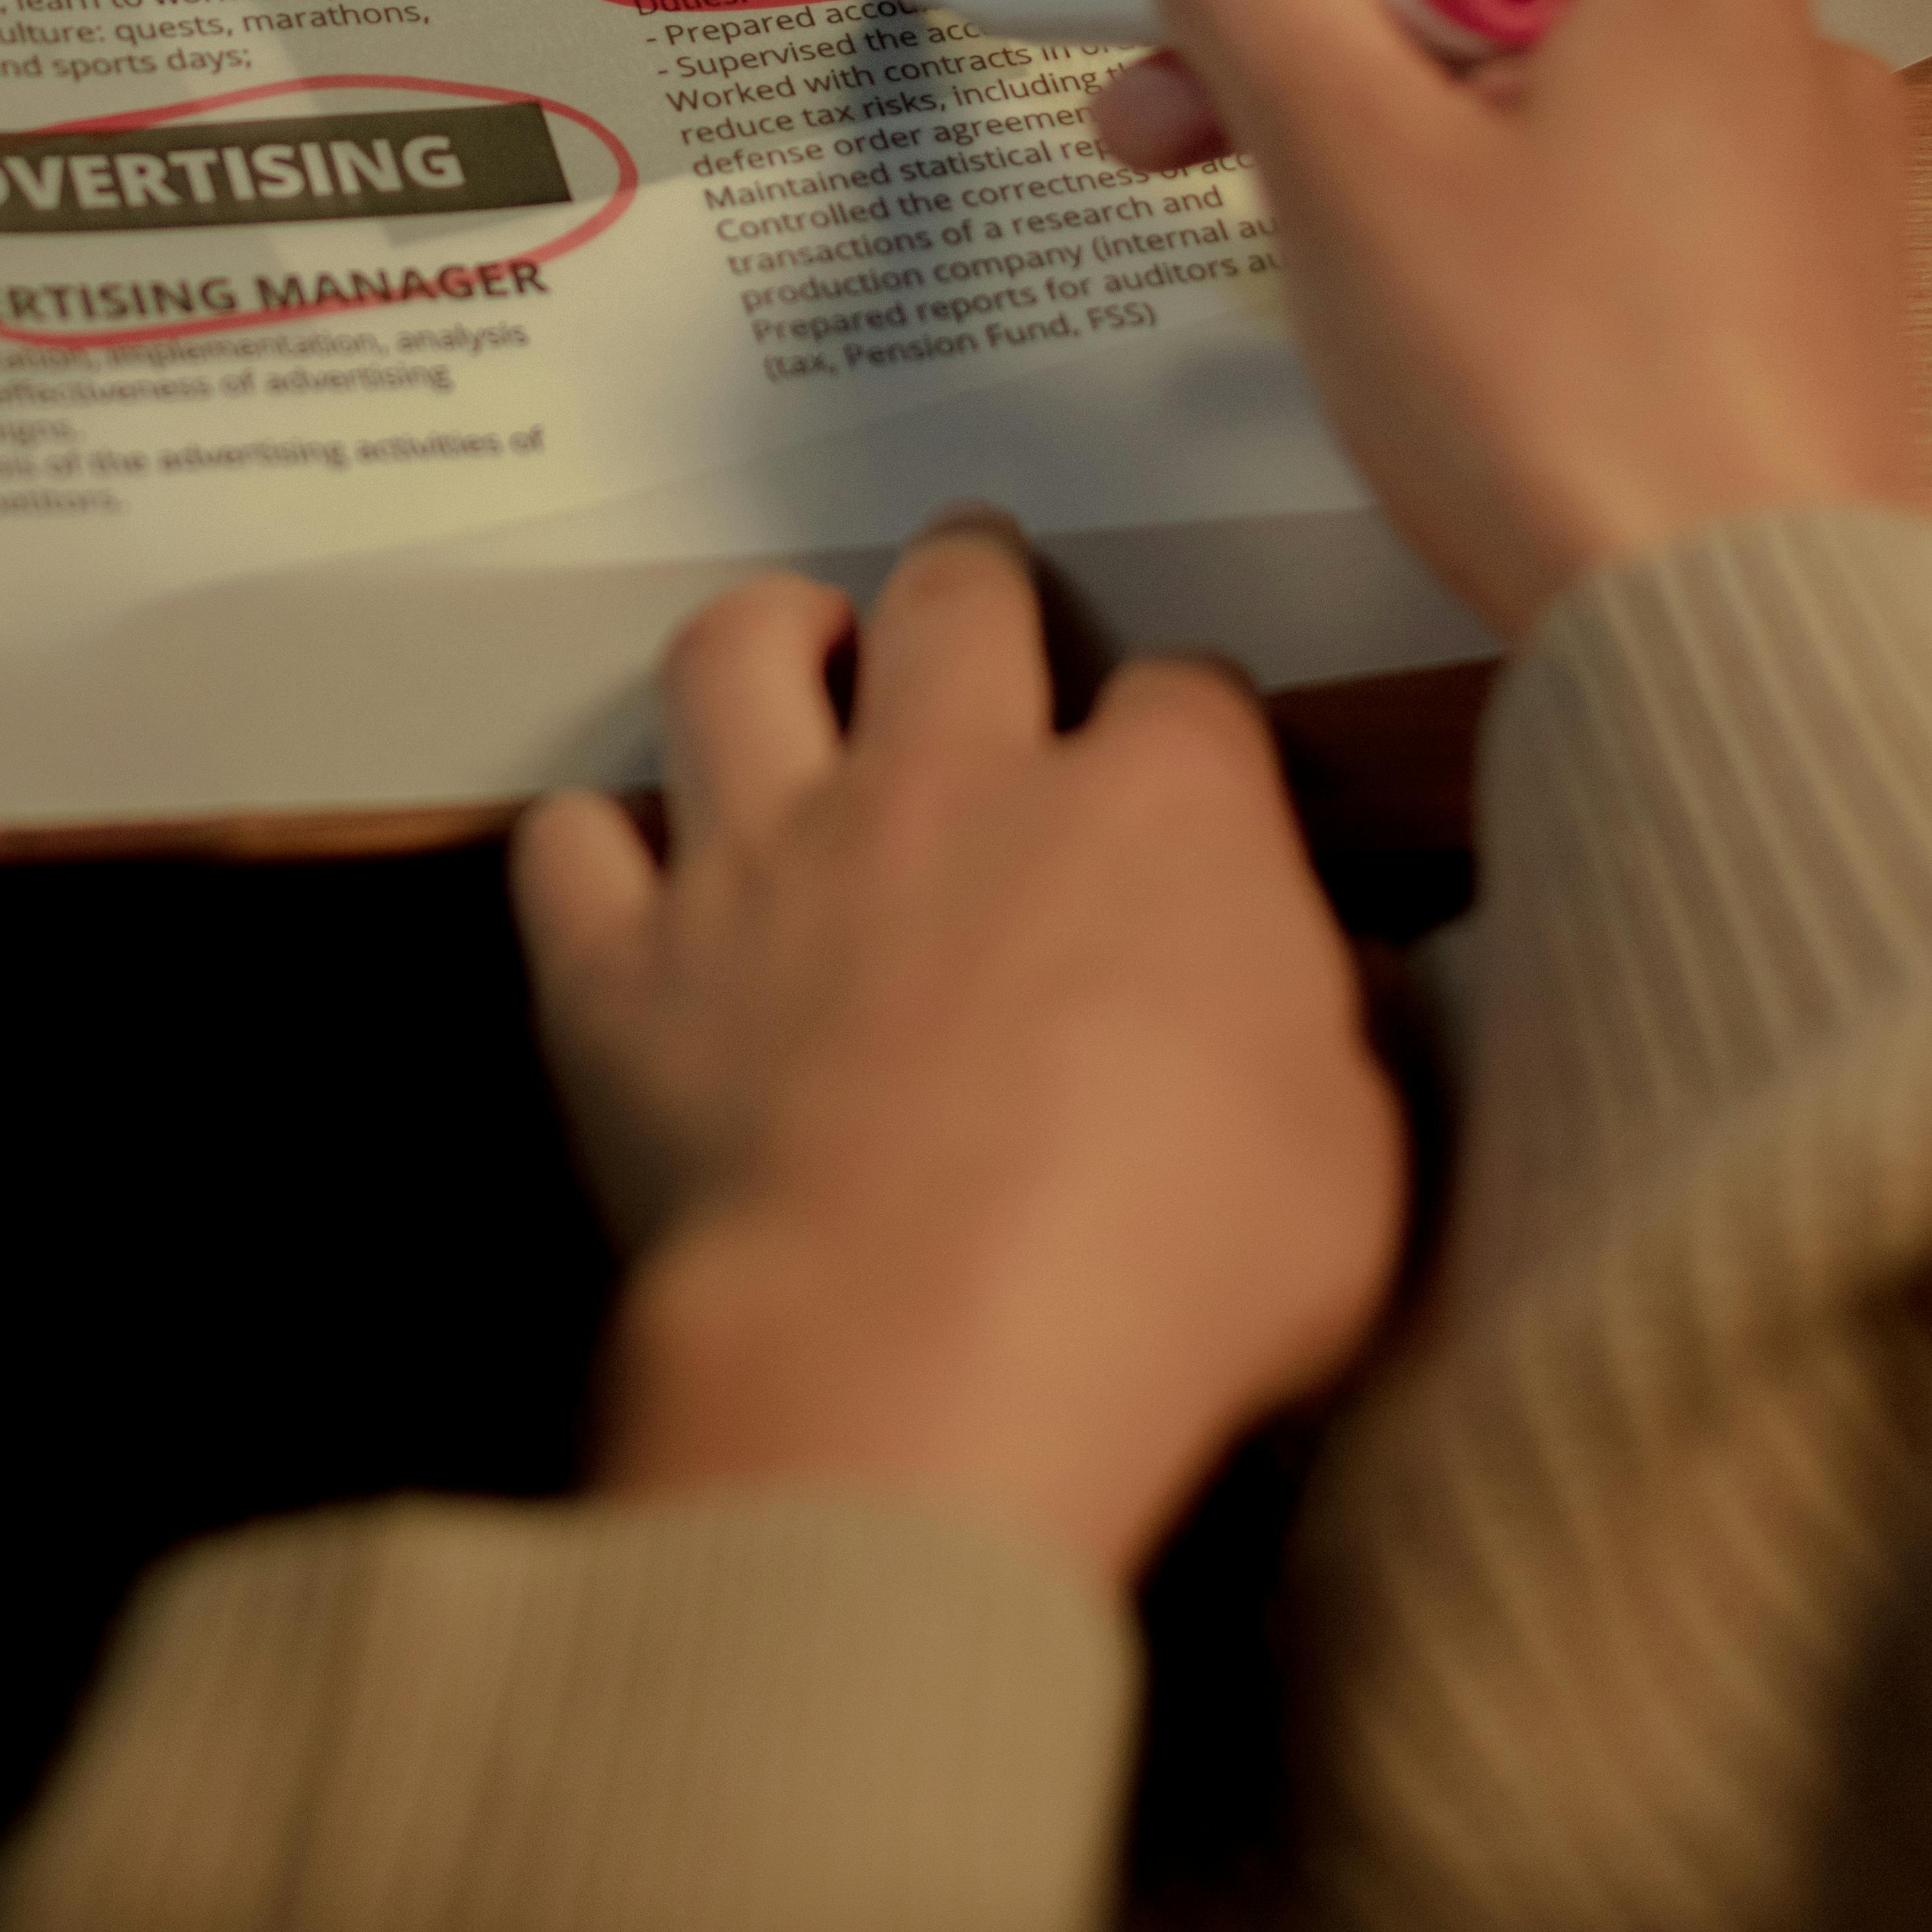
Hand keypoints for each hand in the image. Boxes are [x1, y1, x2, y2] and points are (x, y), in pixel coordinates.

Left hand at [511, 522, 1408, 1593]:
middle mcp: (951, 787)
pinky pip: (570, 846)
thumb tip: (1345, 990)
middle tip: (972, 581)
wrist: (928, 1356)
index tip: (1188, 763)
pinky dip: (592, 844)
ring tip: (789, 644)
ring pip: (734, 659)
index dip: (1188, 721)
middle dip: (972, 575)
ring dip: (766, 634)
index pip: (1186, 693)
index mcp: (1158, 816)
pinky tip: (620, 867)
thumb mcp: (1361, 1166)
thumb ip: (1346, 1047)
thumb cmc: (1181, 1273)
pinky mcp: (627, 973)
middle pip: (955, 603)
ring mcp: (769, 863)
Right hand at [1092, 0, 1920, 636]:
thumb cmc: (1555, 394)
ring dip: (1394, 118)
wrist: (1743, 634)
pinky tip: (1435, 305)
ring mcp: (1806, 167)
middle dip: (1311, 18)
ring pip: (1555, 81)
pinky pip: (1624, 187)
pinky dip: (1503, 202)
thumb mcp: (1347, 162)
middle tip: (1164, 116)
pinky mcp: (1804, 290)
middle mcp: (1773, 34)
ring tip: (1281, 228)